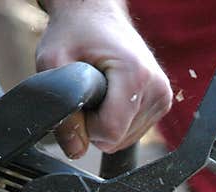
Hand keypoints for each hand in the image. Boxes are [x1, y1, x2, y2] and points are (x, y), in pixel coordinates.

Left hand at [36, 0, 172, 157]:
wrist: (96, 14)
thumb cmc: (75, 32)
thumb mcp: (52, 64)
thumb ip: (61, 112)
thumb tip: (76, 151)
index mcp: (135, 75)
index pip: (110, 132)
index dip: (86, 126)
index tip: (79, 101)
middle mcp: (157, 88)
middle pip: (118, 139)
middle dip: (96, 124)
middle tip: (88, 91)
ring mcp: (163, 97)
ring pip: (125, 139)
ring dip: (106, 122)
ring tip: (101, 90)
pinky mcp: (162, 102)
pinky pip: (133, 132)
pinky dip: (117, 120)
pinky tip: (112, 96)